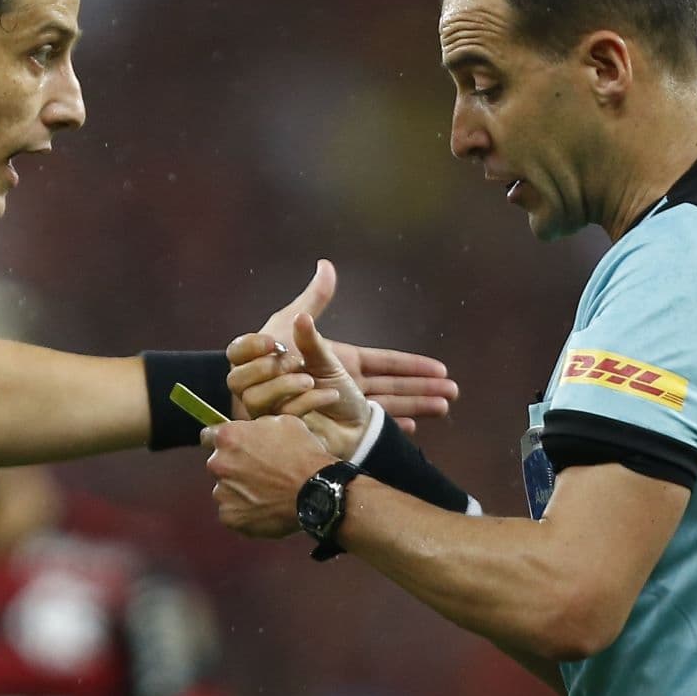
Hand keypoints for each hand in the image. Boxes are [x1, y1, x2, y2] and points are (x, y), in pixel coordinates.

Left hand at [203, 416, 334, 538]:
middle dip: (234, 467)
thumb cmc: (304, 455)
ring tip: (267, 492)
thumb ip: (256, 427)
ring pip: (225, 490)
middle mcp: (219, 464)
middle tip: (260, 473)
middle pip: (219, 465)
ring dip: (240, 490)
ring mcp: (222, 493)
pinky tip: (266, 507)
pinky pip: (233, 513)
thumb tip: (250, 430)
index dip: (224, 442)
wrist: (317, 491)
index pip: (208, 436)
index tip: (234, 447)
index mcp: (228, 437)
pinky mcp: (231, 517)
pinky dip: (246, 512)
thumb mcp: (282, 423)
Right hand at [228, 304, 369, 456]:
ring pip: (252, 399)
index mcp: (259, 362)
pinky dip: (304, 402)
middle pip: (235, 378)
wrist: (352, 418)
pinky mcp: (277, 434)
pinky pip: (279, 417)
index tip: (274, 341)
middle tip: (294, 361)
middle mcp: (255, 388)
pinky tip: (327, 394)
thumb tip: (325, 266)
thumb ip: (317, 310)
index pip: (236, 351)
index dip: (250, 346)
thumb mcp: (324, 344)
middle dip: (264, 367)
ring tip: (309, 378)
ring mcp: (263, 413)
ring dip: (282, 386)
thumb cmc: (331, 380)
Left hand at [246, 261, 457, 433]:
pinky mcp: (334, 425)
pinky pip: (369, 427)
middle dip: (424, 390)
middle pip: (395, 387)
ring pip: (389, 407)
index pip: (386, 363)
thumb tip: (327, 266)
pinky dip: (391, 427)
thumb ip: (312, 301)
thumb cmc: (263, 358)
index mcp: (342, 362)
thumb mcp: (289, 324)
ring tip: (444, 409)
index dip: (413, 366)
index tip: (439, 369)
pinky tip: (413, 429)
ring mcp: (342, 406)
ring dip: (416, 408)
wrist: (243, 392)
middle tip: (454, 392)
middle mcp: (347, 384)